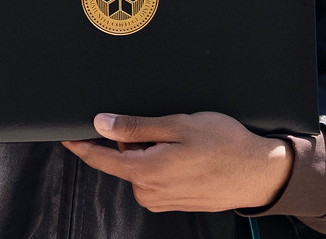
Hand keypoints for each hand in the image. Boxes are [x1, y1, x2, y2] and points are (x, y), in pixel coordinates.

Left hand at [62, 113, 291, 212]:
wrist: (259, 174)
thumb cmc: (224, 145)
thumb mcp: (177, 126)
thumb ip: (135, 127)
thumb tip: (101, 124)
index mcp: (146, 172)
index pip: (101, 160)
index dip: (81, 145)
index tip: (66, 135)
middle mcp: (150, 192)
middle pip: (123, 159)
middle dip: (135, 141)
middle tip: (167, 128)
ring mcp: (163, 200)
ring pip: (141, 168)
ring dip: (152, 152)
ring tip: (184, 143)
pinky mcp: (175, 202)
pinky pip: (156, 178)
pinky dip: (164, 163)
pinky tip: (188, 156)